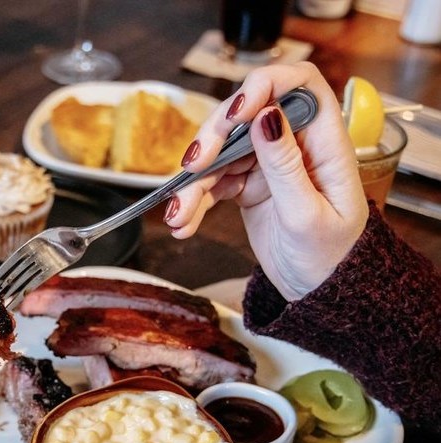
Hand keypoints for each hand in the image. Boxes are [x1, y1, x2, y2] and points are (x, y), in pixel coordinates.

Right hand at [167, 62, 368, 300]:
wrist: (320, 292)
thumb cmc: (330, 256)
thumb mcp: (307, 215)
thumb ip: (285, 165)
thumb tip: (267, 116)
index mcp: (323, 143)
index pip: (300, 85)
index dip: (266, 85)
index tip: (237, 113)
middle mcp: (294, 144)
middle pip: (246, 115)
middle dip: (214, 137)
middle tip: (193, 166)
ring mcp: (268, 164)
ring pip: (222, 151)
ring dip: (194, 181)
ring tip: (179, 215)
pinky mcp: (248, 185)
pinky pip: (213, 182)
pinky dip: (194, 201)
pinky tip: (183, 223)